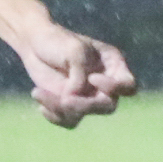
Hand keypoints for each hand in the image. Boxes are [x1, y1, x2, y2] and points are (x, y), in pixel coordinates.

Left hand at [15, 22, 137, 127]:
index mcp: (113, 65)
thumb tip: (73, 98)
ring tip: (39, 93)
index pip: (128, 86)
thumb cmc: (58, 41)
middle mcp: (104, 84)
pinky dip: (54, 115)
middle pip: (108, 106)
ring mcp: (88, 96)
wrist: (33, 44)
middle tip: (65, 99)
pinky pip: (70, 120)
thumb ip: (80, 75)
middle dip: (85, 105)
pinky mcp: (70, 105)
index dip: (114, 88)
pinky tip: (39, 97)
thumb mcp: (74, 51)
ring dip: (61, 108)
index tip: (93, 77)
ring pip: (84, 114)